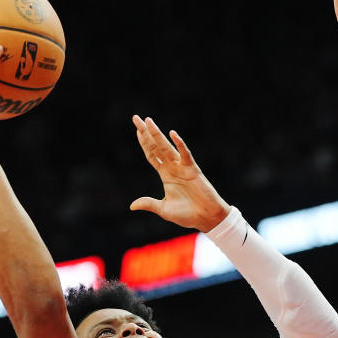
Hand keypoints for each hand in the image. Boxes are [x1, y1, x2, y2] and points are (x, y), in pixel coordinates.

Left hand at [130, 116, 229, 231]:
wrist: (206, 218)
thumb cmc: (187, 215)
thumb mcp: (164, 209)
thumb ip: (149, 204)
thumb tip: (132, 206)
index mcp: (166, 175)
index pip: (152, 155)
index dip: (144, 143)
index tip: (137, 130)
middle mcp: (173, 167)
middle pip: (156, 146)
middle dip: (146, 133)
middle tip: (136, 118)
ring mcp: (182, 167)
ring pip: (166, 147)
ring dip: (157, 134)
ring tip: (148, 121)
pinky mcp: (193, 169)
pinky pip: (185, 154)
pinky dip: (179, 144)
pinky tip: (172, 134)